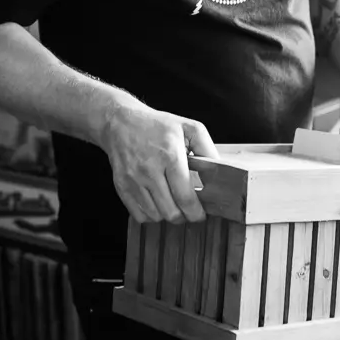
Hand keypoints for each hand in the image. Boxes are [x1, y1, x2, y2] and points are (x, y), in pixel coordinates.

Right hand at [102, 98, 217, 224]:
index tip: (200, 214)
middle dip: (184, 217)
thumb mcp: (188, 127)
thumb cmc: (156, 125)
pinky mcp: (121, 186)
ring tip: (171, 203)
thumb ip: (207, 148)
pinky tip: (156, 203)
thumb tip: (218, 170)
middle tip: (187, 210)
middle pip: (171, 212)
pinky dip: (150, 215)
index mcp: (170, 156)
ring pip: (155, 216)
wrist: (121, 122)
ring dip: (167, 215)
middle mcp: (150, 170)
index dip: (196, 213)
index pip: (185, 197)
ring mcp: (133, 180)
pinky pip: (139, 214)